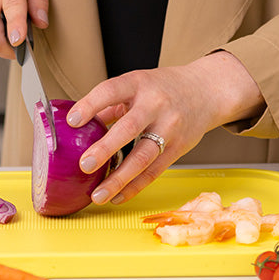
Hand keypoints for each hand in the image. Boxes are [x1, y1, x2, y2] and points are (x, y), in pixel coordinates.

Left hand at [66, 51, 264, 204]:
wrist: (206, 91)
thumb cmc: (164, 87)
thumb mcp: (137, 84)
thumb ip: (109, 103)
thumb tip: (78, 125)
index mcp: (139, 83)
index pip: (111, 91)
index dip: (90, 105)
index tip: (72, 121)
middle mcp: (155, 104)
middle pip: (129, 128)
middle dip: (106, 148)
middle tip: (85, 165)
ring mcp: (169, 127)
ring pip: (143, 157)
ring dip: (119, 179)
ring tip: (98, 194)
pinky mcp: (178, 148)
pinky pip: (154, 171)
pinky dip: (134, 186)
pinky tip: (117, 196)